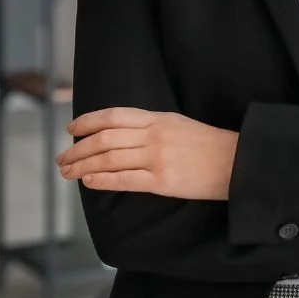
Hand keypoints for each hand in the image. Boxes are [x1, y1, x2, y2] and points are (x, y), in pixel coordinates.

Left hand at [56, 107, 237, 200]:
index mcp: (158, 118)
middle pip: (105, 138)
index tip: (71, 129)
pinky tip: (89, 181)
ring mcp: (157, 157)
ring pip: (109, 159)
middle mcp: (154, 134)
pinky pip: (124, 179)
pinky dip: (102, 180)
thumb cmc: (208, 145)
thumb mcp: (179, 124)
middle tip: (62, 159)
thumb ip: (150, 127)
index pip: (114, 116)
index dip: (88, 121)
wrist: (236, 162)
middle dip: (78, 149)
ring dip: (82, 165)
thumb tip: (118, 136)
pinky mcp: (162, 180)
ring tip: (67, 173)